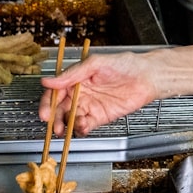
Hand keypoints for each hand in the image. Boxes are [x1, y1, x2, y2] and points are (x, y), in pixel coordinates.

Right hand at [38, 51, 157, 135]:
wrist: (147, 77)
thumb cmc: (124, 64)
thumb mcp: (95, 64)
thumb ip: (72, 74)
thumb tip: (48, 81)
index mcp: (76, 79)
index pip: (56, 92)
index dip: (48, 103)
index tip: (45, 112)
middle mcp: (81, 93)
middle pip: (61, 108)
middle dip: (55, 118)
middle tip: (53, 126)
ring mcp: (90, 106)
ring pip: (72, 118)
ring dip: (67, 125)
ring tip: (67, 128)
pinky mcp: (100, 117)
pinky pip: (86, 124)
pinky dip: (81, 128)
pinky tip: (81, 127)